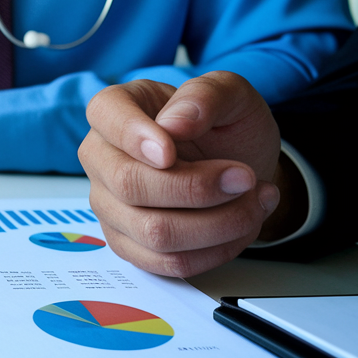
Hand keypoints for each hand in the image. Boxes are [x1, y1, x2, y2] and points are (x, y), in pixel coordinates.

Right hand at [78, 72, 282, 276]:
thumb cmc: (227, 127)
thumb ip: (206, 96)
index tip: (171, 152)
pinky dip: (217, 250)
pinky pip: (168, 262)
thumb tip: (173, 124)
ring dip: (219, 222)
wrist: (241, 168)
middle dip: (197, 188)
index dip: (135, 137)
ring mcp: (110, 205)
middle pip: (128, 185)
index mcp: (115, 109)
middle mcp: (101, 158)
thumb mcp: (232, 95)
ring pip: (154, 232)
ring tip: (255, 200)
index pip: (105, 117)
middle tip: (245, 177)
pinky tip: (242, 225)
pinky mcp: (130, 244)